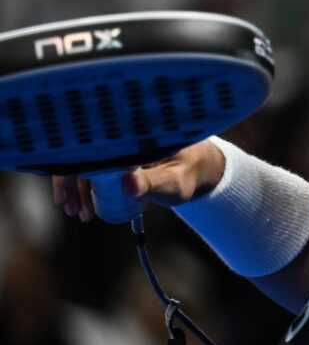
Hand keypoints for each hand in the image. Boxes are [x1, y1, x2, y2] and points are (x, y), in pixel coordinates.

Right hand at [50, 140, 225, 221]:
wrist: (204, 170)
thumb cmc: (192, 173)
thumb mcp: (174, 181)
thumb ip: (153, 182)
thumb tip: (127, 184)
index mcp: (130, 131)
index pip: (88, 145)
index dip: (70, 170)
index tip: (67, 196)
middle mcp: (120, 132)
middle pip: (82, 153)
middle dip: (69, 182)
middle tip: (71, 210)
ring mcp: (118, 143)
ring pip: (86, 162)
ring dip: (76, 187)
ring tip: (79, 213)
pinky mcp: (119, 154)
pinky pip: (95, 167)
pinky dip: (86, 185)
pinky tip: (84, 205)